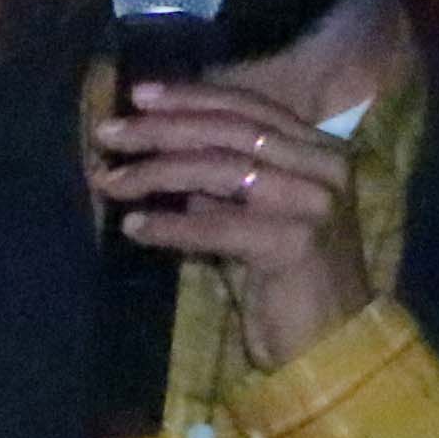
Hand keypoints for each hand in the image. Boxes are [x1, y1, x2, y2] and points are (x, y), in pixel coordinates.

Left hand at [97, 79, 374, 370]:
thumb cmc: (282, 280)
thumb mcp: (249, 217)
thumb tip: (159, 151)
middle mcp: (325, 166)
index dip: (191, 98)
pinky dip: (171, 226)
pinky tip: (134, 227)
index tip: (137, 96)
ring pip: (222, 170)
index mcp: (319, 150)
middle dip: (162, 128)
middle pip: (230, 131)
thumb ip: (218, 183)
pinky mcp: (297, 243)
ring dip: (156, 173)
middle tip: (108, 134)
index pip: (248, 108)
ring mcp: (315, 202)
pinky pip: (218, 226)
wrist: (330, 341)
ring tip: (108, 181)